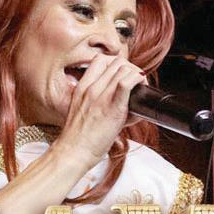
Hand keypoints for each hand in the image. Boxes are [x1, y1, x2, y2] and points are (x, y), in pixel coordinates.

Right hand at [52, 54, 145, 168]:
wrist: (73, 152)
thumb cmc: (78, 139)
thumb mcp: (81, 113)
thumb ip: (95, 103)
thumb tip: (119, 103)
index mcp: (82, 88)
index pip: (100, 60)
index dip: (116, 64)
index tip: (123, 75)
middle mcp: (91, 88)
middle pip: (116, 62)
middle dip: (129, 68)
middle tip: (136, 82)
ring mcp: (101, 96)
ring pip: (123, 68)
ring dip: (136, 74)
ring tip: (140, 87)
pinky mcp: (113, 107)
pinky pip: (127, 82)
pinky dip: (138, 80)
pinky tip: (141, 88)